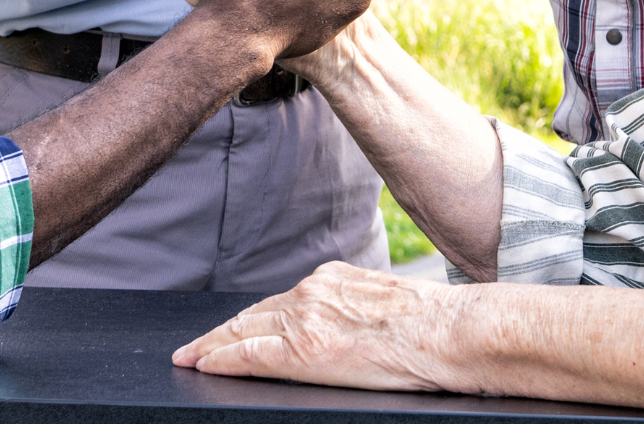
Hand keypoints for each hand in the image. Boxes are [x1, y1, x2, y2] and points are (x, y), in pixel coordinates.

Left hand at [173, 261, 461, 392]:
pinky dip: (222, 359)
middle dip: (221, 332)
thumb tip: (348, 325)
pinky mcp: (304, 351)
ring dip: (213, 345)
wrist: (452, 333)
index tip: (228, 328)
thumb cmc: (436, 325)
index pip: (278, 301)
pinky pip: (250, 354)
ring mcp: (305, 319)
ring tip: (190, 357)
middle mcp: (312, 291)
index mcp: (333, 278)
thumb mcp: (385, 301)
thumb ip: (354, 306)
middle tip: (192, 347)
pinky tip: (203, 364)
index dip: (249, 317)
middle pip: (253, 313)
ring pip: (244, 331)